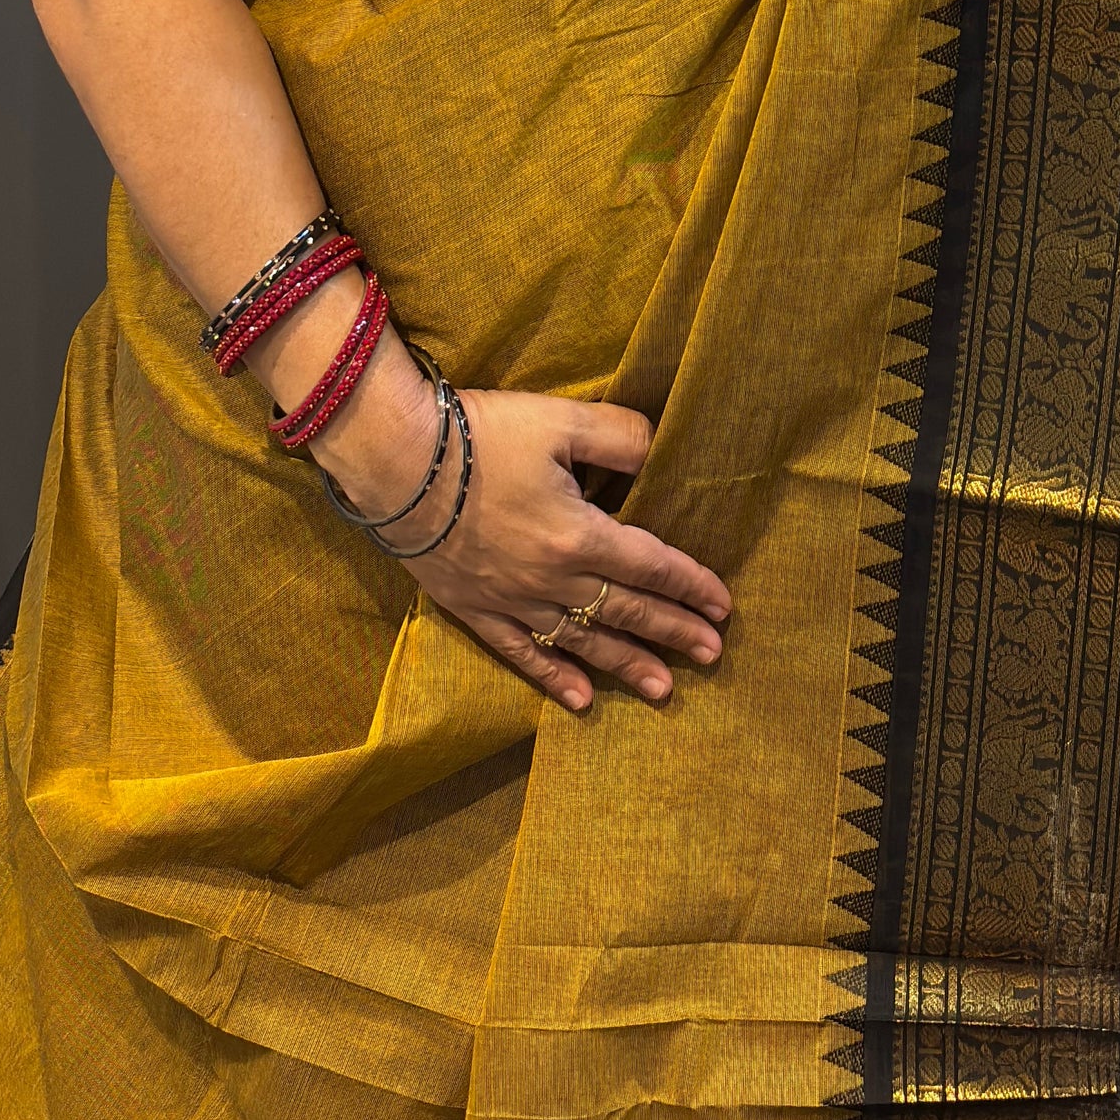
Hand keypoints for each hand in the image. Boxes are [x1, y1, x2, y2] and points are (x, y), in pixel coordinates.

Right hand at [317, 352, 730, 713]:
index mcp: (580, 535)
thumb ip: (620, 437)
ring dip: (626, 664)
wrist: (397, 464)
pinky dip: (553, 678)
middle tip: (713, 655)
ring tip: (664, 688)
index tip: (723, 605)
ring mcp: (512, 600)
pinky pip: (522, 654)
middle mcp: (552, 579)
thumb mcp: (562, 420)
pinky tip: (580, 699)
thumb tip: (662, 450)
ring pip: (581, 642)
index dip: (690, 585)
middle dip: (672, 632)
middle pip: (625, 611)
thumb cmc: (482, 435)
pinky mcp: (475, 609)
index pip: (650, 565)